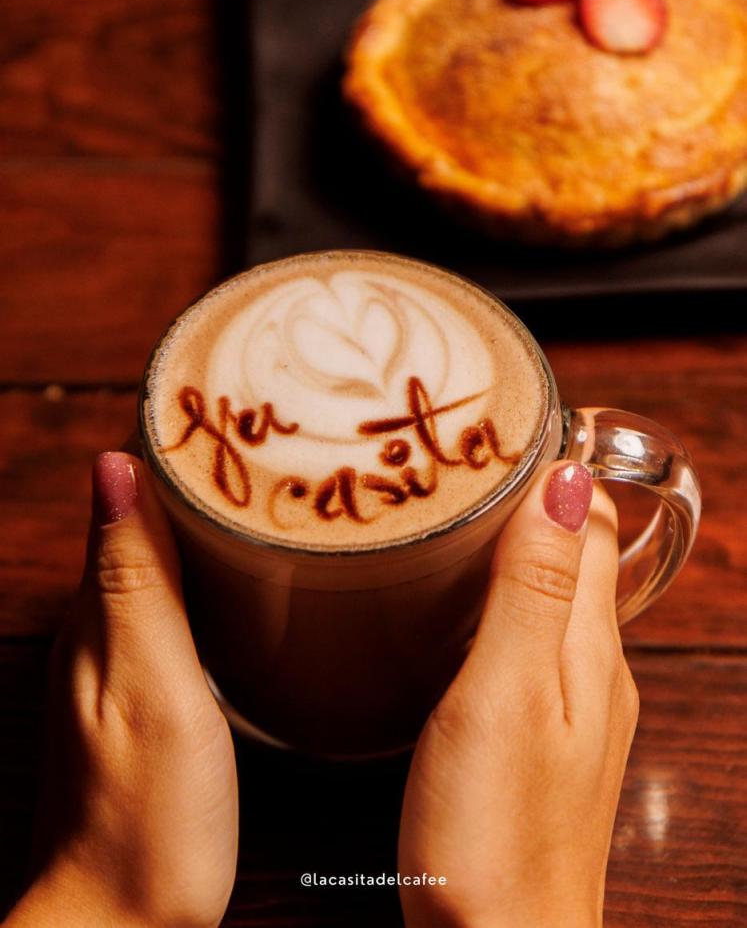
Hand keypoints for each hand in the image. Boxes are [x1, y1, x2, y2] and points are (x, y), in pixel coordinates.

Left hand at [6, 452, 237, 927]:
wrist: (124, 920)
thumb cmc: (147, 812)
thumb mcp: (153, 683)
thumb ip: (136, 578)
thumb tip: (111, 464)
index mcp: (102, 612)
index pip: (129, 496)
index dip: (175, 444)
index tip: (228, 402)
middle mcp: (103, 628)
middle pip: (148, 523)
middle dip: (199, 474)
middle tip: (269, 433)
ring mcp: (126, 663)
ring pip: (165, 565)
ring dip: (206, 521)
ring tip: (269, 487)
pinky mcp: (153, 695)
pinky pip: (178, 609)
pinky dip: (210, 574)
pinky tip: (250, 578)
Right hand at [399, 461, 638, 927]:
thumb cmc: (495, 835)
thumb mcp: (504, 695)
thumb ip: (536, 589)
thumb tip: (569, 480)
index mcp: (589, 647)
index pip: (596, 521)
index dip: (560, 465)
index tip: (506, 419)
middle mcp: (592, 667)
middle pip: (578, 551)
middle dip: (532, 493)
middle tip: (467, 451)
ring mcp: (566, 703)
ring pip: (552, 592)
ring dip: (516, 541)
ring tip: (456, 506)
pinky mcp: (533, 733)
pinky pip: (530, 635)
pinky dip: (501, 595)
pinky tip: (457, 599)